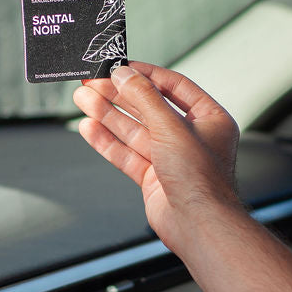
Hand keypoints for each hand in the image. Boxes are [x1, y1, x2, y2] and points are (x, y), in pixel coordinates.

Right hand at [73, 62, 240, 251]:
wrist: (198, 226)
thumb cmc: (200, 179)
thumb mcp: (171, 127)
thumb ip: (145, 98)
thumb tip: (124, 74)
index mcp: (209, 119)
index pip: (173, 86)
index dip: (145, 74)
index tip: (119, 66)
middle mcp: (192, 137)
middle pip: (149, 108)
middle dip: (118, 95)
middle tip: (91, 82)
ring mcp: (171, 158)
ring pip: (134, 131)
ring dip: (107, 115)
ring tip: (82, 99)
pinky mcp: (154, 178)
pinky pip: (127, 154)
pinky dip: (107, 142)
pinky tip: (89, 127)